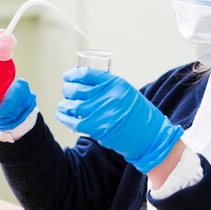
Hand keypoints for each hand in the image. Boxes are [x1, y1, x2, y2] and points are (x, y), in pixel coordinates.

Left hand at [55, 67, 183, 173]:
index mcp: (115, 83)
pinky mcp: (97, 128)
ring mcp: (102, 112)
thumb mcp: (125, 92)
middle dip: (68, 90)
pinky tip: (61, 114)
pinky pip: (73, 122)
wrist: (148, 135)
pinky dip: (64, 118)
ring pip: (73, 106)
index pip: (86, 74)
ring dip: (64, 105)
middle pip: (77, 90)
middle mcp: (108, 96)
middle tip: (66, 91)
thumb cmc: (136, 113)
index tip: (67, 77)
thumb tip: (82, 85)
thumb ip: (107, 88)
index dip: (73, 75)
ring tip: (63, 105)